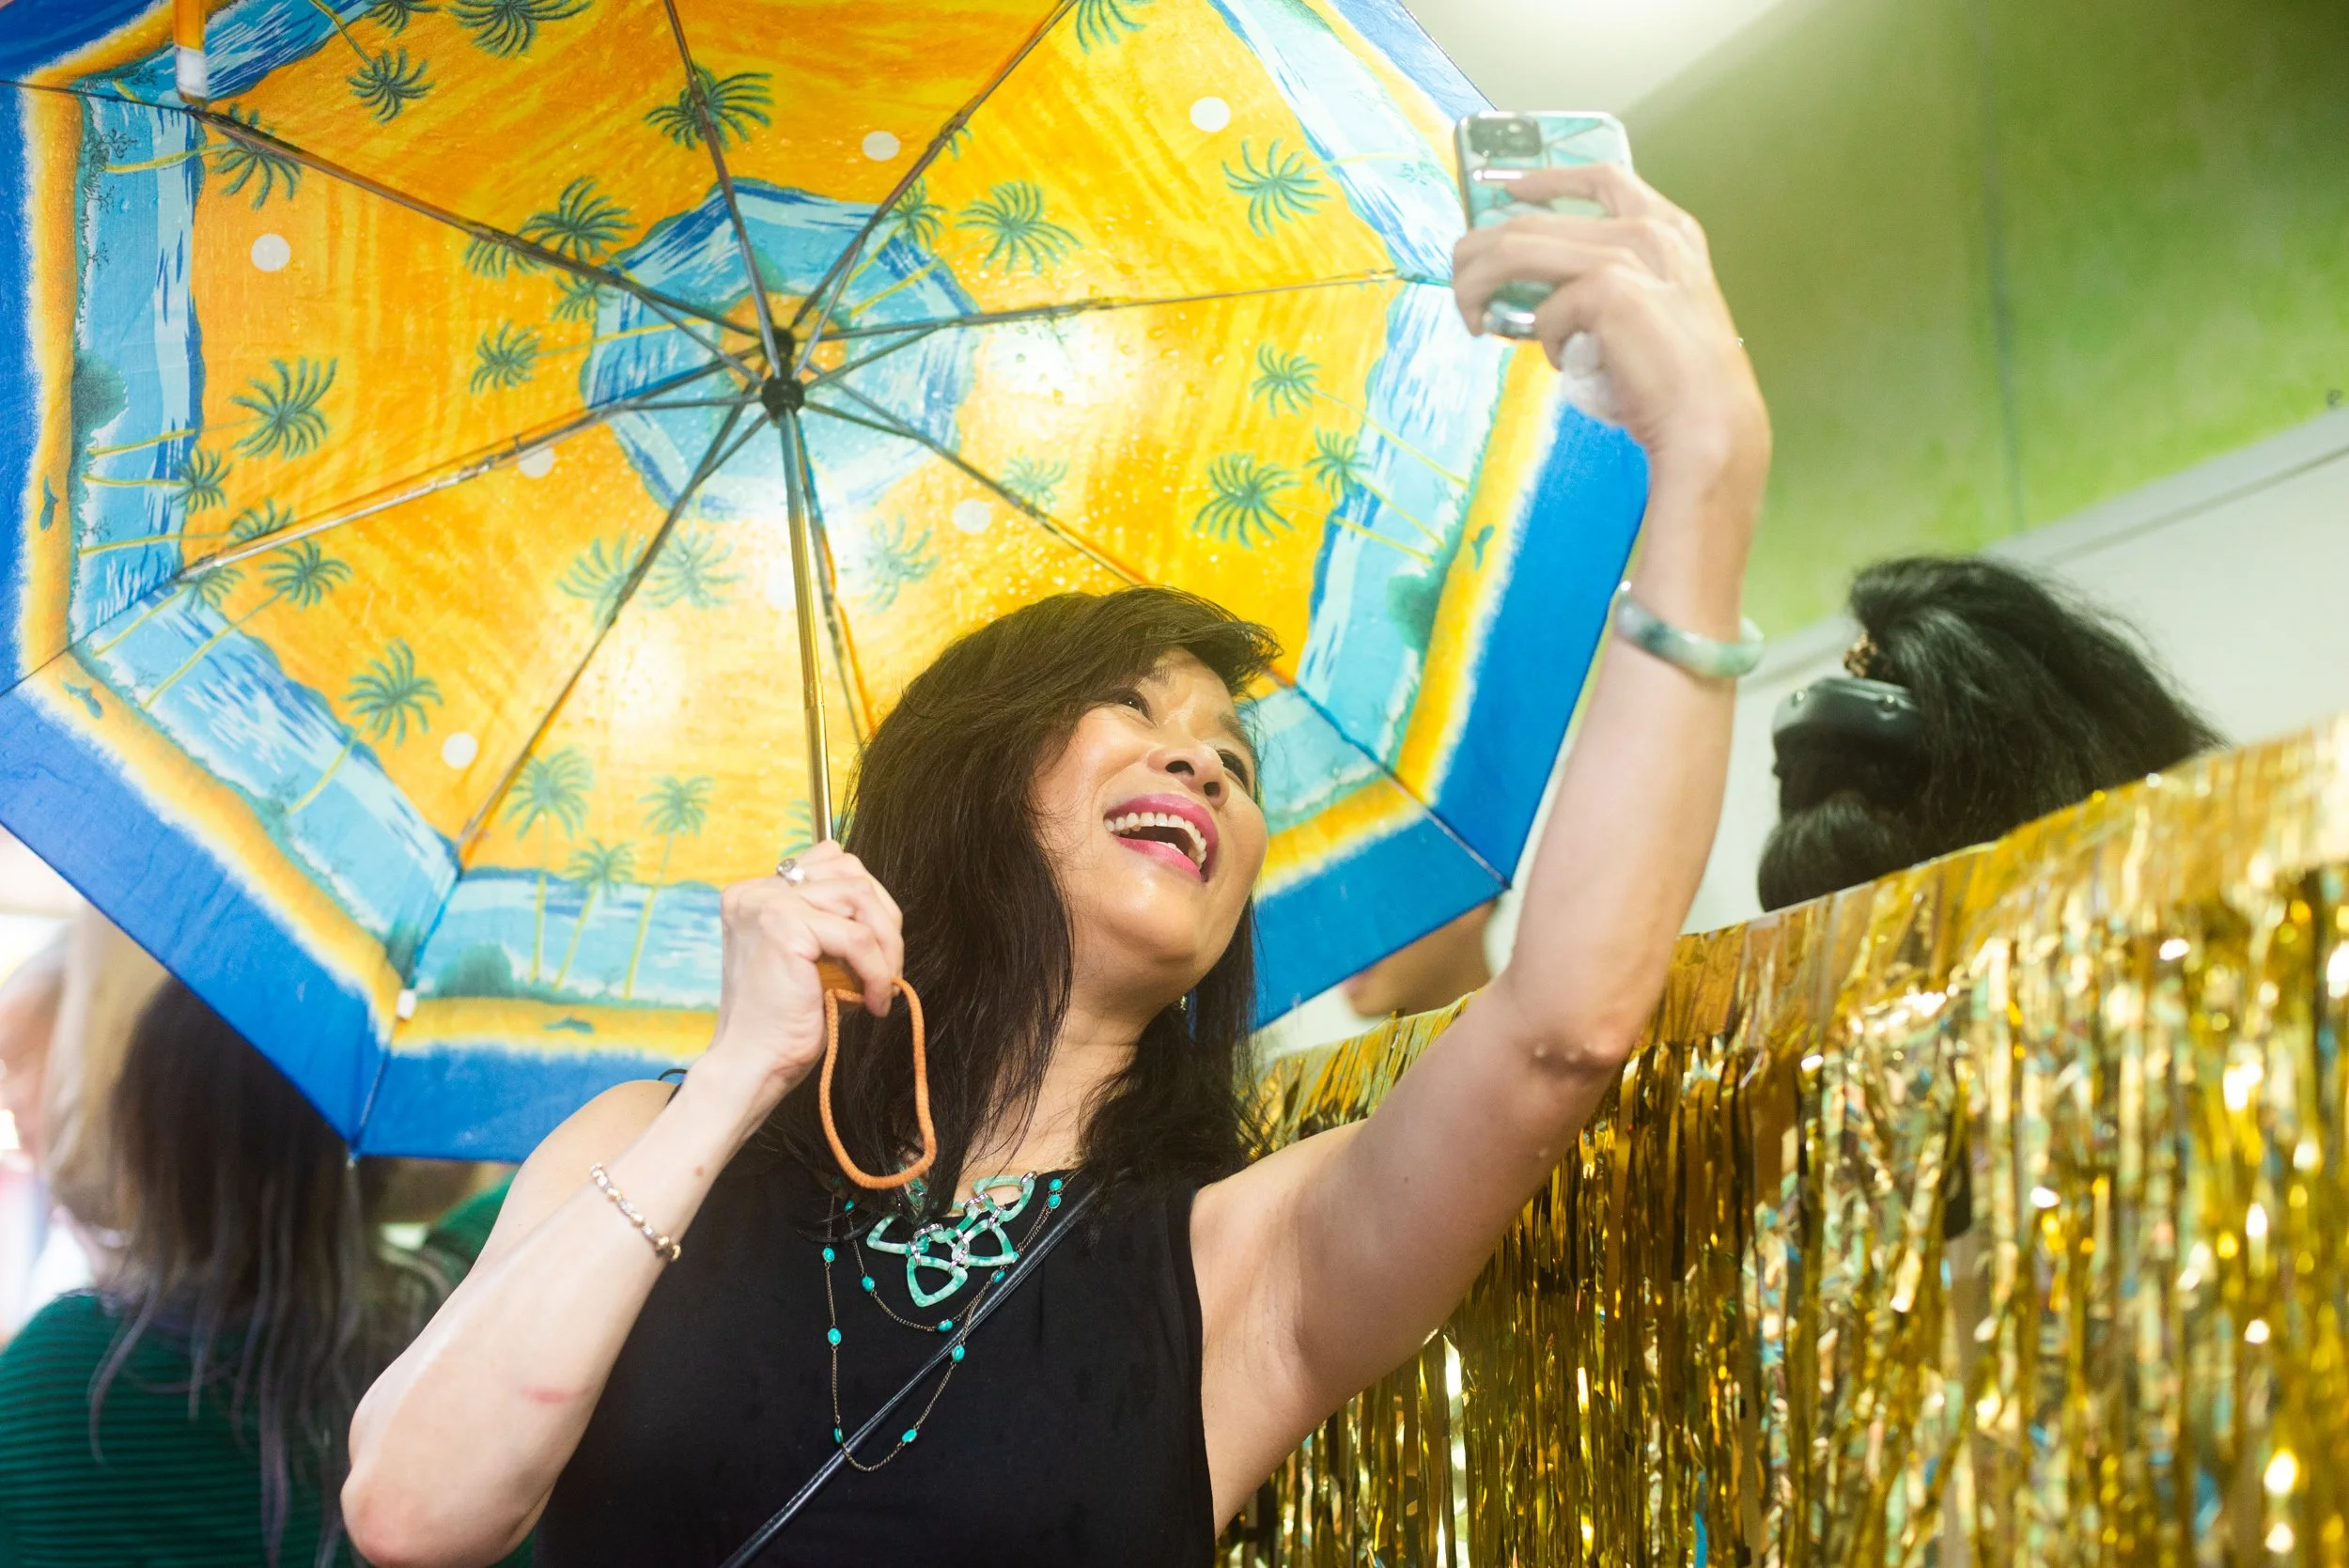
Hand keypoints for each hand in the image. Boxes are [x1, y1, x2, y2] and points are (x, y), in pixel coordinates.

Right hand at [695, 841, 904, 1112]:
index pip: (829, 861)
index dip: (867, 901)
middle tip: (890, 967)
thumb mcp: (808, 958)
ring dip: (886, 942)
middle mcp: (756, 890)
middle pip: (849, 869)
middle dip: (883, 917)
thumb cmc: (782, 1021)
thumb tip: (883, 909)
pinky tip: (875, 1000)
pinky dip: (878, 970)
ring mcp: (766, 904)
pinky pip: (858, 937)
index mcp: (756, 893)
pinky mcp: (784, 927)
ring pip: (860, 894)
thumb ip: (830, 922)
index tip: (877, 947)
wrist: (752, 1065)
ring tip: (884, 983)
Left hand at [1451, 163, 1767, 506]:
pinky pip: (1544, 312)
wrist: (1709, 421)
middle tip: (1460, 283)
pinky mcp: (1609, 291)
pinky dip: (1545, 341)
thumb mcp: (1651, 309)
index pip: (1600, 177)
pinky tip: (1565, 363)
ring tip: (1471, 317)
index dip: (1544, 179)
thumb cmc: (1678, 380)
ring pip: (1516, 250)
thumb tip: (1532, 292)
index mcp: (1669, 228)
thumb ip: (1604, 284)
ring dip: (1476, 285)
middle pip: (1531, 219)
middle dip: (1479, 250)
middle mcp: (1649, 231)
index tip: (1505, 188)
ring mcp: (1629, 257)